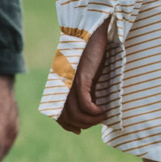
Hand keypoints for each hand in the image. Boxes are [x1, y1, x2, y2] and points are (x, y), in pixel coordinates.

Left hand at [56, 18, 110, 133]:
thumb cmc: (92, 50)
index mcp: (60, 85)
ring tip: (104, 116)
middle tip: (98, 121)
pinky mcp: (81, 78)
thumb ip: (82, 87)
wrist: (93, 31)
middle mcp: (62, 86)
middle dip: (83, 125)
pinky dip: (95, 112)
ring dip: (92, 120)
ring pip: (76, 114)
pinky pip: (86, 104)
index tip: (80, 131)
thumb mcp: (84, 72)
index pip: (57, 114)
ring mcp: (70, 83)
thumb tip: (89, 105)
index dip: (68, 126)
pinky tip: (104, 110)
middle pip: (66, 118)